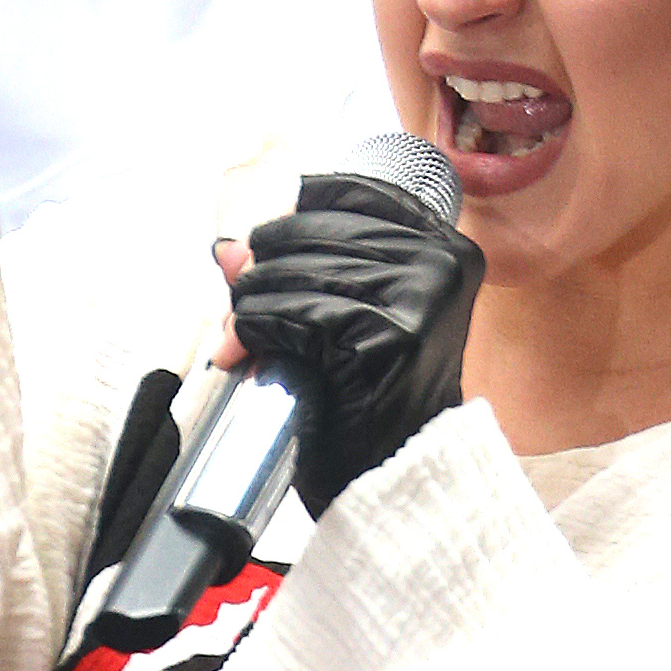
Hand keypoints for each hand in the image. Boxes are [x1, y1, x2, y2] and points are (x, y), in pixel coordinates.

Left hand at [209, 174, 484, 514]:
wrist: (397, 479)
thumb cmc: (370, 395)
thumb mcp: (352, 311)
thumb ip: (305, 265)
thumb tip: (227, 247)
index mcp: (443, 244)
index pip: (349, 191)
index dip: (289, 213)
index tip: (257, 248)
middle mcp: (442, 263)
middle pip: (317, 228)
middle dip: (259, 264)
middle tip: (231, 299)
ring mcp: (422, 299)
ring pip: (300, 270)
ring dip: (249, 300)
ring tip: (232, 331)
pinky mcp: (391, 337)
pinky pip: (298, 313)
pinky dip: (257, 328)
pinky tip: (243, 348)